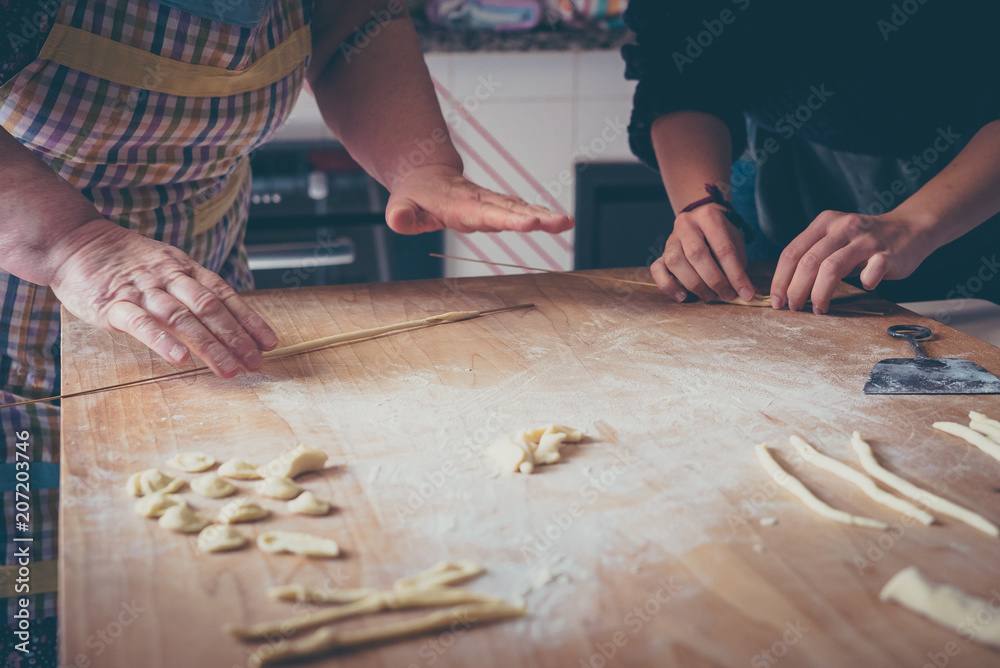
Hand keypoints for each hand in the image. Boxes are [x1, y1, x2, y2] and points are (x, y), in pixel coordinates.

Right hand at [49, 219, 278, 376]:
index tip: (268, 343)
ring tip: (227, 368)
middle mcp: (170, 278)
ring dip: (209, 345)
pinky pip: (141, 323)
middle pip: (210, 309)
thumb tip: (226, 318)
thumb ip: (192, 289)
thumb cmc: (125, 261)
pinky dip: (161, 340)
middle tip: (254, 363)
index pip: (225, 296)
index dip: (249, 320)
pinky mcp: (113, 304)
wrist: (75, 241)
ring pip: (182, 317)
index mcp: (185, 270)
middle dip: (236, 337)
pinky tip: (179, 358)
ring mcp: (142, 290)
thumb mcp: (166, 266)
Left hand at [384, 164, 573, 234]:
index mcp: (460, 205)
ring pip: (521, 207)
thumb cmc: (414, 195)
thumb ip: (401, 215)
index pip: (487, 214)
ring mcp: (492, 202)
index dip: (509, 219)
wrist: (426, 175)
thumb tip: (398, 220)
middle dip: (538, 217)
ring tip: (568, 223)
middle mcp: (481, 201)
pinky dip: (541, 215)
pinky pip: (522, 209)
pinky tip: (560, 222)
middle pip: (512, 210)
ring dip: (545, 215)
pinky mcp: (498, 205)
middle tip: (561, 222)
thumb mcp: (400, 204)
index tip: (530, 223)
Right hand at [650, 204, 755, 301]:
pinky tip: (682, 296)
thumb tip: (749, 294)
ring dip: (694, 284)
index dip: (736, 274)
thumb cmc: (719, 236)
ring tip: (709, 295)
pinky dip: (668, 286)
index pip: (723, 249)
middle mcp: (686, 225)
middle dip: (714, 280)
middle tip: (726, 295)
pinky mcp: (660, 253)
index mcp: (709, 217)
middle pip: (697, 254)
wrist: (699, 221)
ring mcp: (670, 239)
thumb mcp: (734, 244)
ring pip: (675, 262)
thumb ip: (739, 267)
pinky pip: (657, 270)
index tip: (746, 293)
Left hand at [770, 210, 934, 313]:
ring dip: (819, 294)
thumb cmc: (865, 241)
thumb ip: (814, 255)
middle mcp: (843, 227)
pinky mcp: (887, 254)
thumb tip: (787, 289)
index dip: (780, 280)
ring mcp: (866, 240)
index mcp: (824, 223)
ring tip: (818, 308)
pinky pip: (870, 274)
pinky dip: (864, 284)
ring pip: (831, 268)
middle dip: (796, 290)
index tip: (777, 300)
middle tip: (794, 307)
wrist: (911, 228)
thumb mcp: (835, 238)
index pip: (791, 253)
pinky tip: (865, 286)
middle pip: (808, 262)